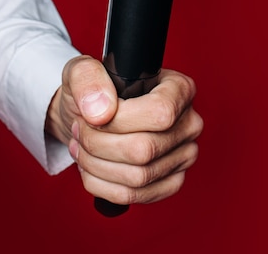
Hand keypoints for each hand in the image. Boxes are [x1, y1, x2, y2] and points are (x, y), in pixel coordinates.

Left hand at [45, 55, 203, 204]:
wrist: (92, 113)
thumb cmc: (94, 90)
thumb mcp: (82, 70)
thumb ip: (88, 79)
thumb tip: (100, 112)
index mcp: (179, 88)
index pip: (159, 112)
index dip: (119, 121)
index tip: (92, 116)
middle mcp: (189, 122)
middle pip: (145, 149)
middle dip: (98, 144)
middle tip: (79, 131)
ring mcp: (184, 155)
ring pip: (138, 177)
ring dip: (96, 165)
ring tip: (81, 147)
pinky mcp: (171, 182)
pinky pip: (135, 196)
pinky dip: (102, 185)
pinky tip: (90, 167)